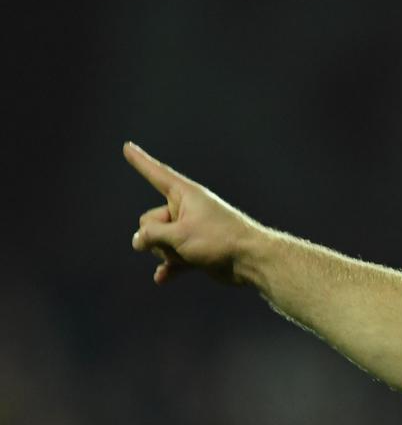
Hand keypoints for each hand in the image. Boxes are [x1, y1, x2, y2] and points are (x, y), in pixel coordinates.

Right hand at [126, 142, 261, 284]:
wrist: (251, 261)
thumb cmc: (219, 240)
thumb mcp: (179, 235)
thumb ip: (152, 235)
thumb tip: (138, 241)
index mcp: (185, 194)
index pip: (156, 173)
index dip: (140, 161)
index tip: (127, 146)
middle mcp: (186, 209)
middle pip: (150, 220)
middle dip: (156, 236)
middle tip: (180, 241)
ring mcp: (190, 230)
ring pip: (159, 242)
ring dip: (167, 253)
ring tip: (191, 255)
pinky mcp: (196, 250)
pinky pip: (172, 258)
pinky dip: (169, 267)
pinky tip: (162, 278)